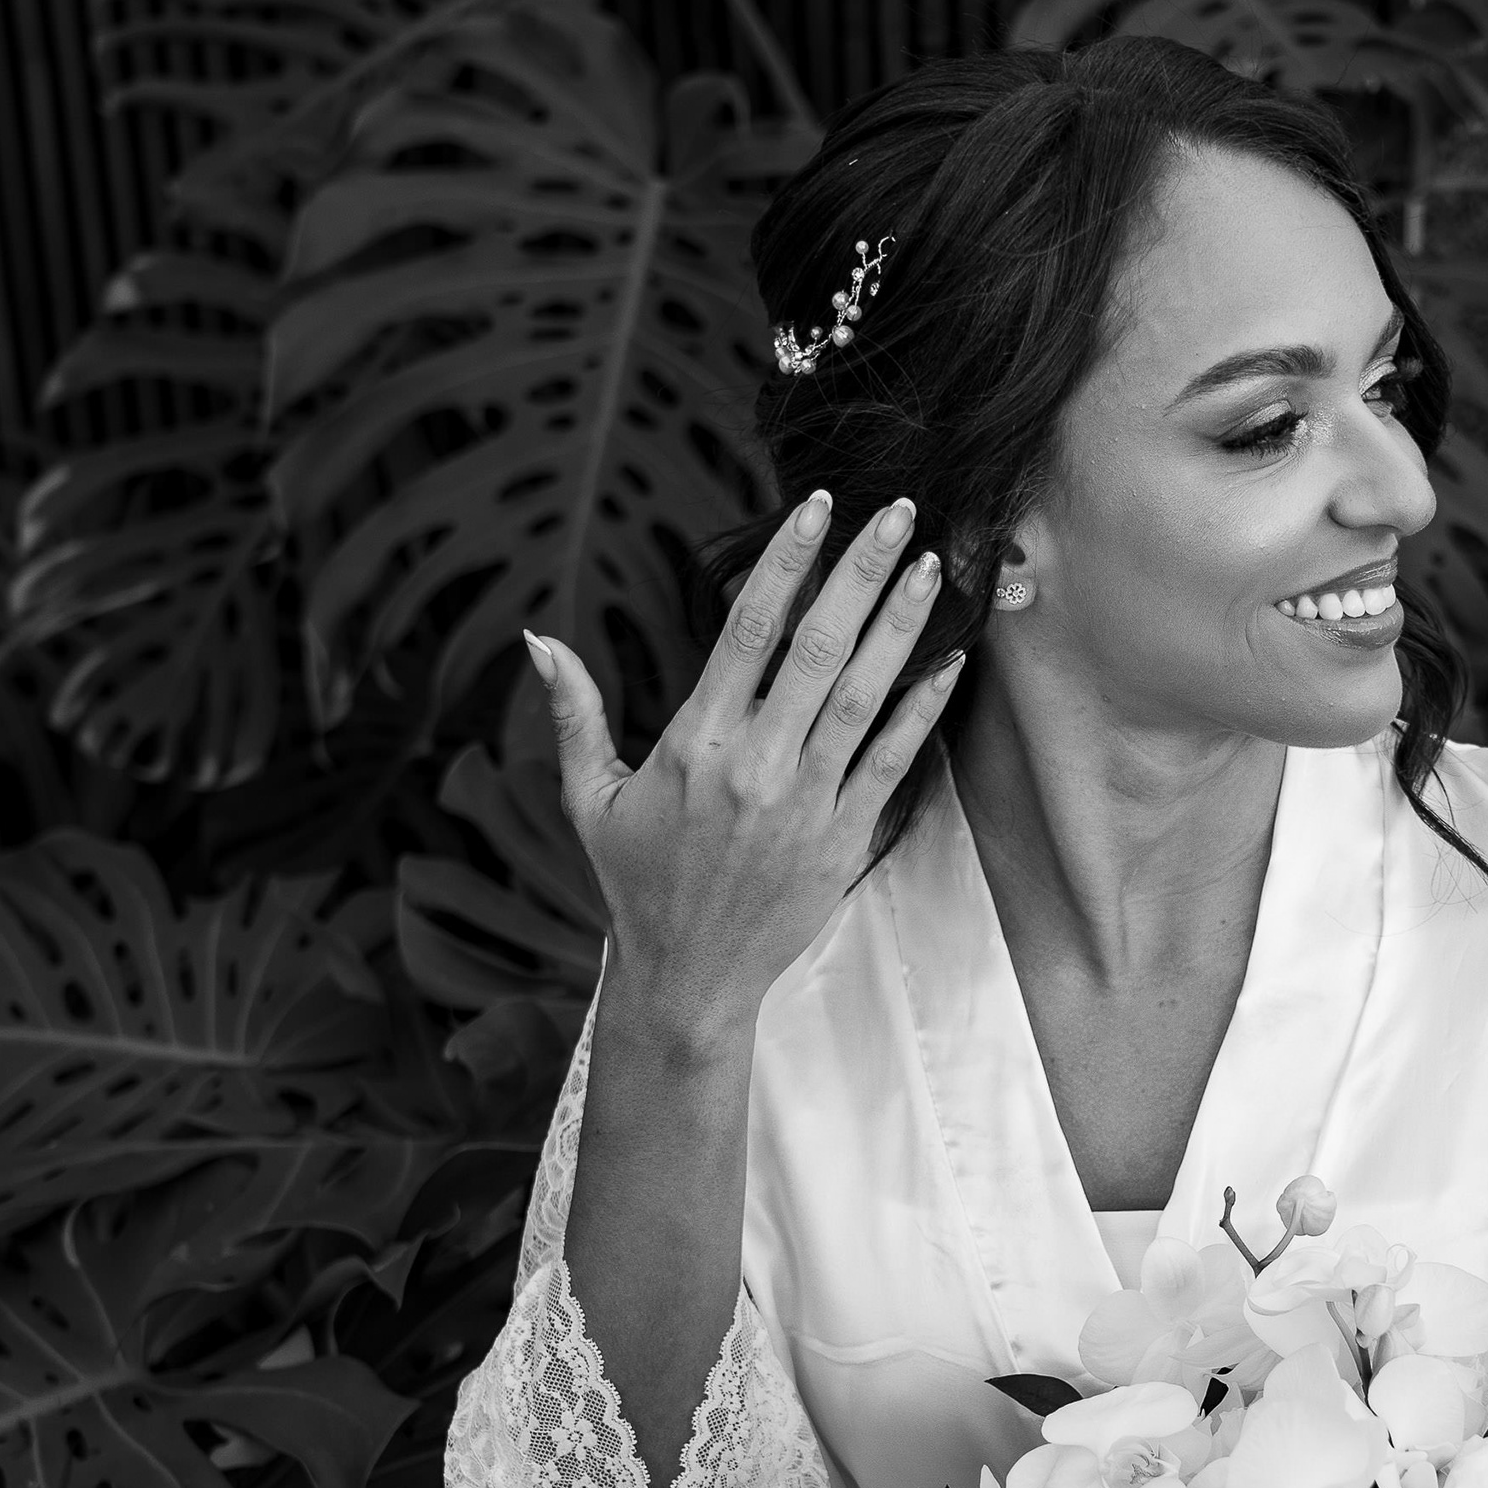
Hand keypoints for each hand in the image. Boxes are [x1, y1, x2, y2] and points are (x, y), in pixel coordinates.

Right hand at [532, 490, 962, 1055]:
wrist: (687, 979)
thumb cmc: (635, 882)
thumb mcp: (589, 798)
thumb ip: (574, 712)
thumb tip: (538, 639)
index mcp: (693, 744)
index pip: (748, 630)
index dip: (787, 562)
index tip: (816, 509)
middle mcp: (754, 765)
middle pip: (819, 647)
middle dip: (862, 572)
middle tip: (899, 511)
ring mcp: (806, 804)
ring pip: (864, 696)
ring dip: (901, 626)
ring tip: (932, 566)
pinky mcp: (844, 840)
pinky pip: (893, 762)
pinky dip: (924, 709)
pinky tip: (949, 660)